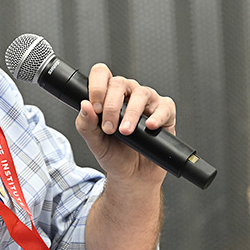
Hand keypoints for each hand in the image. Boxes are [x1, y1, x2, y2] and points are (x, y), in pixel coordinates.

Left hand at [75, 63, 173, 183]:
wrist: (132, 175)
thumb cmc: (114, 154)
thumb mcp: (94, 142)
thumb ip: (86, 124)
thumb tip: (84, 106)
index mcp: (108, 94)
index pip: (101, 74)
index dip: (97, 86)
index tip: (95, 107)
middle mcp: (128, 93)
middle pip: (119, 83)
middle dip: (111, 106)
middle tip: (109, 128)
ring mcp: (148, 101)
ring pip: (141, 93)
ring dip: (131, 113)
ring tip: (126, 131)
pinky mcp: (165, 112)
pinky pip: (164, 107)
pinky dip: (157, 116)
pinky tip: (149, 126)